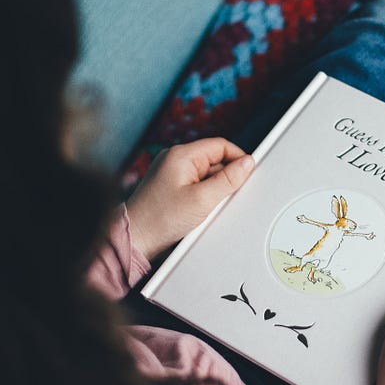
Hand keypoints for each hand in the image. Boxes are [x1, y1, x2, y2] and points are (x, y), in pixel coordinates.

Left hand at [125, 138, 254, 260]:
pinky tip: (200, 212)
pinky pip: (197, 186)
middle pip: (214, 160)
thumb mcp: (203, 199)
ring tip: (206, 209)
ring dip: (214, 190)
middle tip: (225, 198)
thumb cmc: (160, 219)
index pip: (220, 145)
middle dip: (225, 178)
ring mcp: (172, 174)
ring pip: (207, 175)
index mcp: (181, 155)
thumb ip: (229, 179)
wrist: (135, 239)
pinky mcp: (171, 188)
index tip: (249, 173)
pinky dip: (204, 197)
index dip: (238, 157)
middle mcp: (175, 160)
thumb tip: (247, 163)